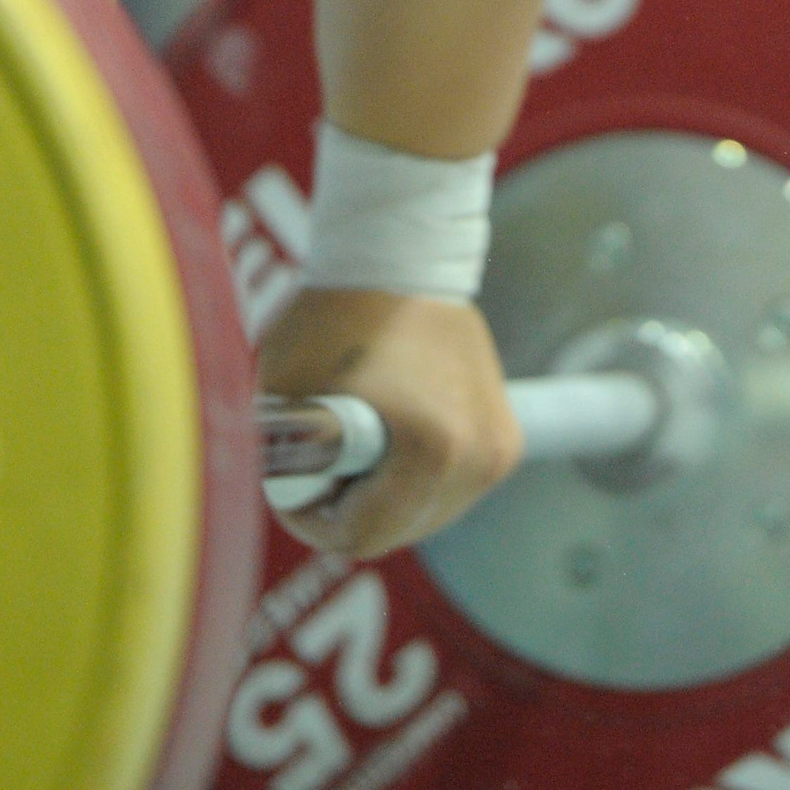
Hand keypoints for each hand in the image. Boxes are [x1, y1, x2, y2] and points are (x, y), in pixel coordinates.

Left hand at [254, 284, 523, 558]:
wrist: (400, 253)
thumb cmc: (335, 317)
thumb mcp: (283, 400)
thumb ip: (283, 469)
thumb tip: (284, 513)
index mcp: (430, 450)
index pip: (359, 536)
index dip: (311, 516)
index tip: (293, 476)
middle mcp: (478, 456)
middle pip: (396, 531)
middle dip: (351, 507)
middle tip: (321, 458)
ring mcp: (498, 448)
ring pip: (424, 514)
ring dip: (385, 495)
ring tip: (359, 437)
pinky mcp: (506, 438)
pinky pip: (449, 487)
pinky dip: (416, 476)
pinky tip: (395, 431)